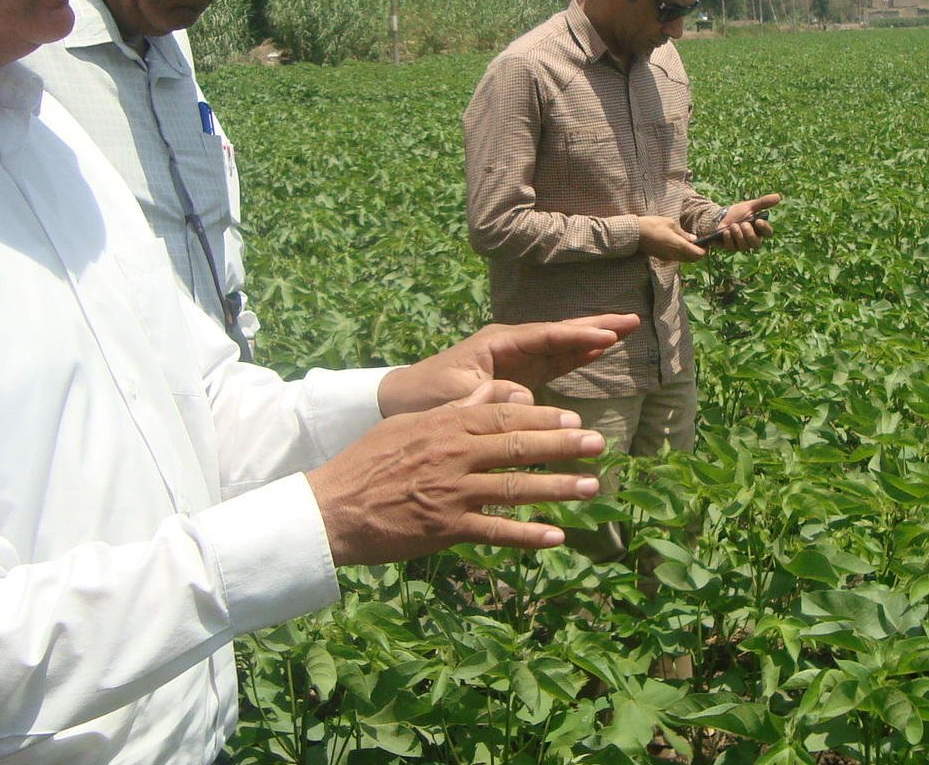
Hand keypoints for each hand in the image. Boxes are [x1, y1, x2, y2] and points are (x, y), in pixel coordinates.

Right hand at [307, 381, 606, 564]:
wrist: (330, 508)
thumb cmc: (367, 463)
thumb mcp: (409, 424)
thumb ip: (454, 409)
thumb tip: (492, 392)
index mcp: (446, 426)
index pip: (505, 416)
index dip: (544, 419)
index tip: (574, 420)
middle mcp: (454, 455)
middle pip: (518, 447)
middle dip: (563, 447)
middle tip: (598, 445)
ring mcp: (452, 493)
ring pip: (515, 488)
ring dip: (557, 488)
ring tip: (590, 487)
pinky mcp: (446, 529)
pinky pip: (496, 532)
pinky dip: (527, 535)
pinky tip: (555, 536)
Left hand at [377, 314, 638, 415]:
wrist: (403, 401)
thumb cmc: (426, 396)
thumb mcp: (455, 397)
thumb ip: (489, 395)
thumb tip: (525, 393)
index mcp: (496, 343)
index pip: (545, 336)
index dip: (576, 335)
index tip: (608, 335)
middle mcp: (510, 345)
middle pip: (560, 332)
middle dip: (594, 326)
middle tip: (632, 319)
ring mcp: (516, 359)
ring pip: (562, 344)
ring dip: (592, 338)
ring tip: (626, 329)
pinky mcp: (518, 376)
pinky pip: (555, 362)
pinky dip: (577, 356)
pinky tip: (598, 351)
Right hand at [638, 215, 706, 261]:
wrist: (635, 233)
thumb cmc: (653, 225)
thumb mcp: (670, 224)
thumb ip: (683, 233)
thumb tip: (693, 238)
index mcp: (679, 246)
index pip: (698, 254)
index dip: (704, 250)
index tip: (706, 243)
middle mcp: (675, 255)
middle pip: (692, 259)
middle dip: (698, 252)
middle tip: (699, 242)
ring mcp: (668, 257)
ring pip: (684, 259)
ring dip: (689, 253)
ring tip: (688, 241)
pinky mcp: (662, 257)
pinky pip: (676, 257)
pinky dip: (681, 253)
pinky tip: (677, 243)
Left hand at [709, 193, 781, 251]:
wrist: (720, 216)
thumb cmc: (737, 212)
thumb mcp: (749, 206)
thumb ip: (763, 202)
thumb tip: (778, 197)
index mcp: (759, 230)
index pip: (768, 233)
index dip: (765, 228)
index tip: (759, 221)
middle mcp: (752, 240)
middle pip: (757, 244)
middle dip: (750, 234)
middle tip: (744, 224)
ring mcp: (741, 245)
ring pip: (745, 247)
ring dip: (739, 235)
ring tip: (733, 225)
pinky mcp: (731, 248)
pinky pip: (732, 247)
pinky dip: (729, 239)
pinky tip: (726, 232)